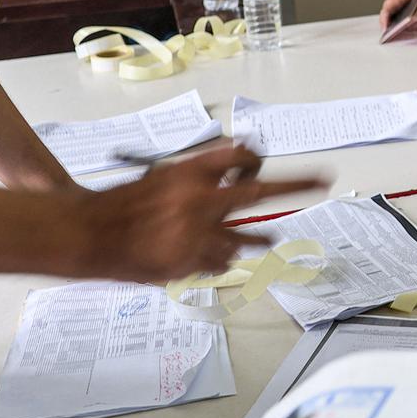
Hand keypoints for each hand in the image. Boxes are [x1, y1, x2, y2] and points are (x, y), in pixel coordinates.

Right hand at [81, 145, 324, 279]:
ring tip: (273, 237)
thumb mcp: (163, 173)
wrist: (91, 234)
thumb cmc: (126, 201)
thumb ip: (200, 172)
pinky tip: (207, 254)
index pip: (242, 155)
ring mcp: (199, 233)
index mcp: (191, 170)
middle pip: (261, 189)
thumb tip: (238, 164)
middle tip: (325, 179)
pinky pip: (224, 261)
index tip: (263, 162)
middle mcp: (201, 198)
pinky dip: (222, 258)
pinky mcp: (193, 262)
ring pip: (250, 236)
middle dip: (299, 184)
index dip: (256, 158)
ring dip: (262, 237)